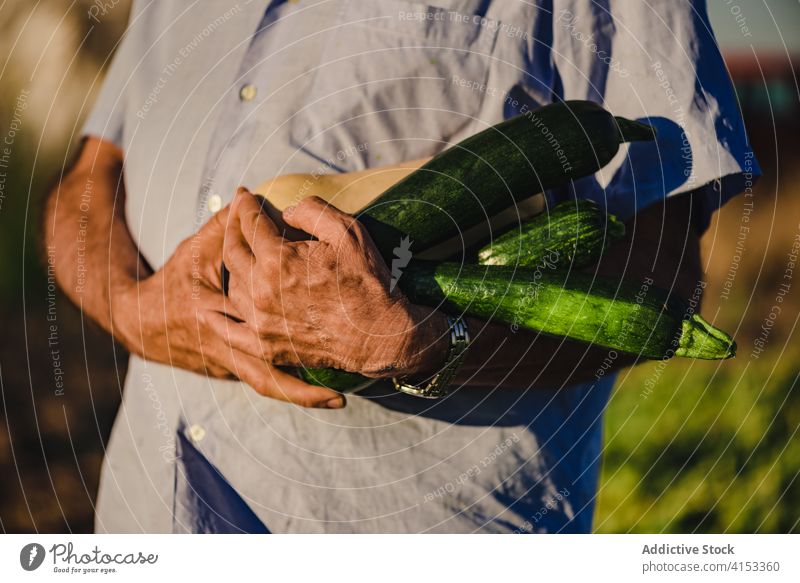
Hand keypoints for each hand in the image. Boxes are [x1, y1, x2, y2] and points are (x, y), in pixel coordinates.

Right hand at [111, 205, 345, 408]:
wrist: (142, 322)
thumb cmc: (174, 279)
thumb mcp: (196, 249)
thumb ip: (226, 227)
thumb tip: (249, 198)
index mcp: (216, 310)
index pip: (263, 315)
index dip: (297, 304)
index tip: (333, 302)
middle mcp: (223, 343)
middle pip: (268, 370)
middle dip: (305, 385)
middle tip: (345, 389)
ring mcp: (225, 361)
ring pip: (267, 381)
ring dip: (301, 393)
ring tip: (337, 401)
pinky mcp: (228, 370)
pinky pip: (263, 380)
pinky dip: (289, 387)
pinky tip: (321, 393)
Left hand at [222, 188, 446, 376]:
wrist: (380, 336)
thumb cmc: (369, 283)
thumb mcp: (348, 233)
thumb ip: (312, 211)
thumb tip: (286, 211)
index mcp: (278, 260)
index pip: (250, 224)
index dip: (245, 204)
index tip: (243, 193)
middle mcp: (262, 291)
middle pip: (233, 252)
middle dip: (232, 229)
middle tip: (237, 216)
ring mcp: (261, 321)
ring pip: (230, 287)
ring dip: (230, 266)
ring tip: (236, 253)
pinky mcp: (267, 345)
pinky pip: (231, 331)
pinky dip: (217, 318)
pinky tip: (208, 308)